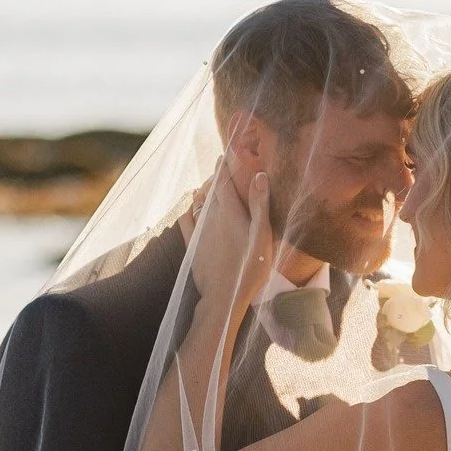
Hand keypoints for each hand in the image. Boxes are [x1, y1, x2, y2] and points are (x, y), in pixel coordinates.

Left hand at [190, 166, 273, 306]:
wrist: (223, 297)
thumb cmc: (250, 268)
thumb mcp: (263, 236)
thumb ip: (260, 205)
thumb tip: (260, 175)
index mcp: (229, 211)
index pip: (224, 181)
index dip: (225, 166)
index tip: (226, 153)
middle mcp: (211, 217)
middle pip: (211, 189)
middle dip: (216, 177)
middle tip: (221, 167)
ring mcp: (199, 231)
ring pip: (198, 203)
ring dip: (203, 191)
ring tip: (208, 185)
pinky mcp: (192, 245)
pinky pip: (187, 220)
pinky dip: (190, 209)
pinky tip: (191, 208)